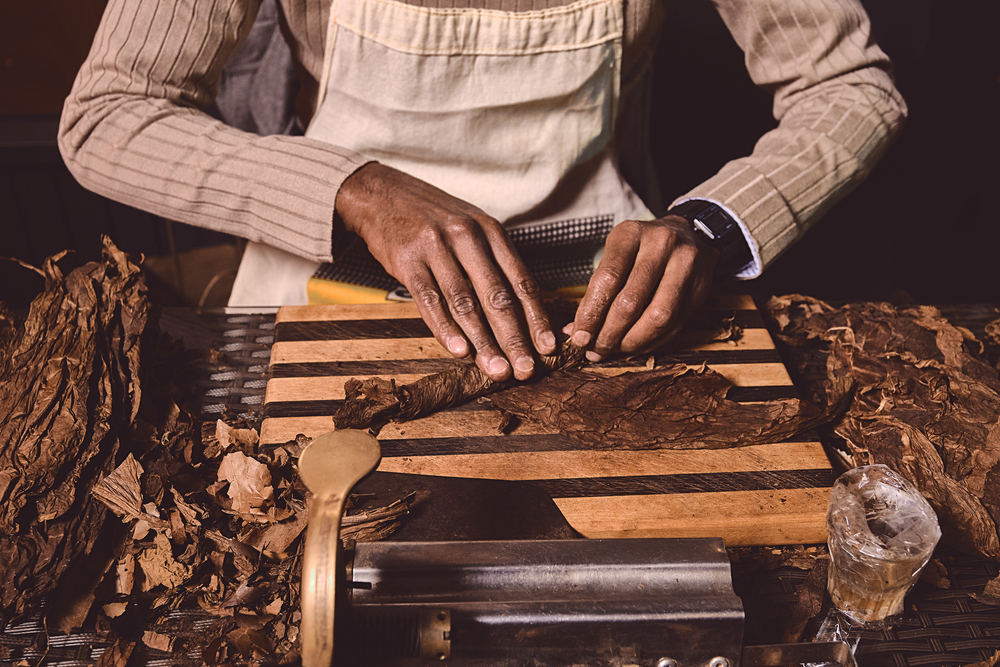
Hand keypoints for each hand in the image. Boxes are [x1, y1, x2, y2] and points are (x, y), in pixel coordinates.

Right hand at [335, 163, 555, 381]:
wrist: (381, 193)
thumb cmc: (432, 217)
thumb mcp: (471, 227)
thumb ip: (493, 263)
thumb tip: (519, 310)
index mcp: (491, 232)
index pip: (521, 281)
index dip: (536, 317)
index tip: (548, 347)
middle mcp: (468, 237)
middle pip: (498, 296)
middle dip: (514, 338)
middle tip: (526, 369)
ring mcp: (436, 248)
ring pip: (466, 303)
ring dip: (483, 342)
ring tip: (497, 370)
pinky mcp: (408, 260)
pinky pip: (430, 300)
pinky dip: (445, 329)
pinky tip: (459, 351)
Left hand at [567, 216, 716, 360]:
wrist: (688, 234)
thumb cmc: (642, 248)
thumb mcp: (616, 254)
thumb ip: (597, 290)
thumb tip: (576, 331)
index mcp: (631, 234)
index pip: (607, 280)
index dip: (591, 314)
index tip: (579, 336)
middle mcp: (662, 245)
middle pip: (631, 302)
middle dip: (609, 334)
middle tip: (595, 350)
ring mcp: (686, 265)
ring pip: (657, 318)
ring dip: (632, 342)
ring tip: (615, 349)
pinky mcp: (701, 288)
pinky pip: (674, 326)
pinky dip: (651, 342)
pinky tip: (635, 345)